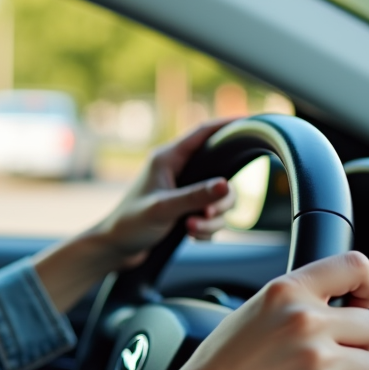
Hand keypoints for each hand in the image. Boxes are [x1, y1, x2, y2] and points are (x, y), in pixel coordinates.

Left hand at [93, 118, 238, 269]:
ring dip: (212, 219)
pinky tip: (192, 236)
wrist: (115, 249)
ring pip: (220, 201)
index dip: (228, 125)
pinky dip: (207, 228)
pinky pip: (212, 217)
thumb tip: (227, 185)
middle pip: (222, 175)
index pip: (203, 132)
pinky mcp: (186, 210)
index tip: (252, 120)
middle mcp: (178, 171)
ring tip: (191, 229)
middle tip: (207, 214)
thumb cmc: (129, 224)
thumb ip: (195, 197)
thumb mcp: (163, 209)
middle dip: (221, 200)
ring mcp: (184, 192)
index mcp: (167, 159)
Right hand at [135, 252, 368, 369]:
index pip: (353, 267)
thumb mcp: (248, 318)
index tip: (362, 302)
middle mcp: (304, 321)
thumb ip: (291, 307)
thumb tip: (334, 311)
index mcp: (284, 293)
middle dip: (356, 347)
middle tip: (325, 363)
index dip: (367, 286)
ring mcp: (319, 360)